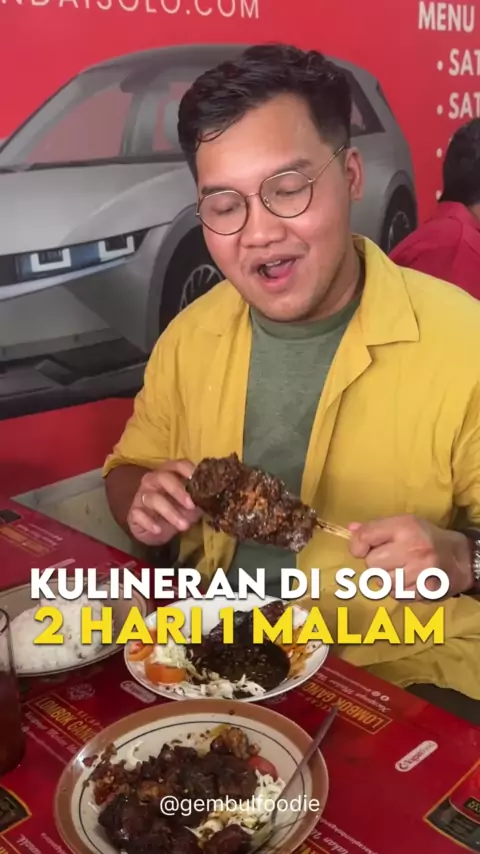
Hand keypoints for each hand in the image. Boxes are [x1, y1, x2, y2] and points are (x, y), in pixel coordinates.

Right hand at [127, 459, 201, 546]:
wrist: (157, 528)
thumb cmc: (177, 509)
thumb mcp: (192, 504)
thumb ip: (201, 497)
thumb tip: (217, 496)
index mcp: (170, 473)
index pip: (179, 464)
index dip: (189, 470)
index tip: (198, 480)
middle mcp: (154, 479)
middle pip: (164, 478)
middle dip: (179, 491)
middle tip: (191, 506)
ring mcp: (142, 495)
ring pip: (153, 498)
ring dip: (170, 512)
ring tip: (184, 526)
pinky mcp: (134, 511)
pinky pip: (139, 514)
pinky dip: (149, 522)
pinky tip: (158, 529)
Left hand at [348, 514, 472, 599]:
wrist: (460, 559)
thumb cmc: (426, 539)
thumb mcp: (404, 524)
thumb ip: (376, 528)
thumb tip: (351, 530)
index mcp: (405, 527)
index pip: (366, 536)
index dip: (358, 545)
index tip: (362, 549)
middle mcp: (413, 548)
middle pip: (372, 563)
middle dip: (376, 563)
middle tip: (390, 559)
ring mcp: (420, 571)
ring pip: (382, 582)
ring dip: (386, 579)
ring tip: (401, 570)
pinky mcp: (424, 591)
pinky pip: (395, 595)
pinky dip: (398, 590)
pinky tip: (409, 581)